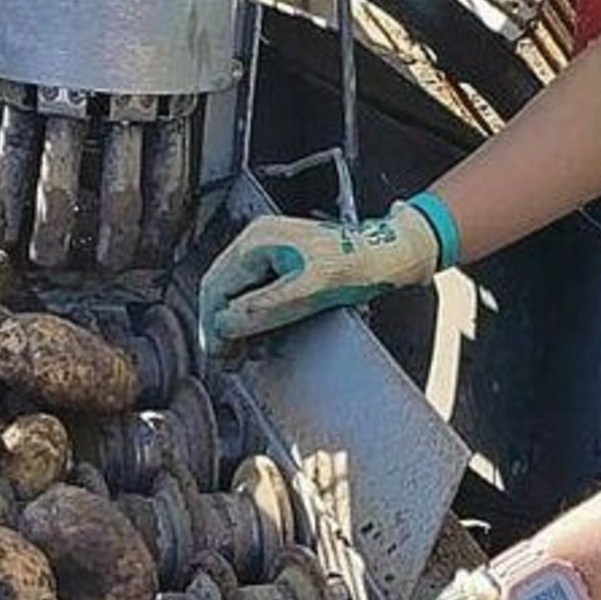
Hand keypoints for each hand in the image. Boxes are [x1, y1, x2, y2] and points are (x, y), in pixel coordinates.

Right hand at [198, 200, 438, 353]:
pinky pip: (256, 292)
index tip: (220, 354)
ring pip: (238, 293)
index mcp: (259, 240)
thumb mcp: (309, 292)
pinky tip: (264, 336)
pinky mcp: (284, 261)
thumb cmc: (357, 266)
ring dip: (239, 325)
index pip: (217, 287)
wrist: (386, 255)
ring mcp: (270, 249)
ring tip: (247, 353)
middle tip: (230, 360)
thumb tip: (225, 324)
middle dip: (224, 328)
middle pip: (223, 290)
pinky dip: (256, 316)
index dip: (214, 326)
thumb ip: (264, 308)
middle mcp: (259, 240)